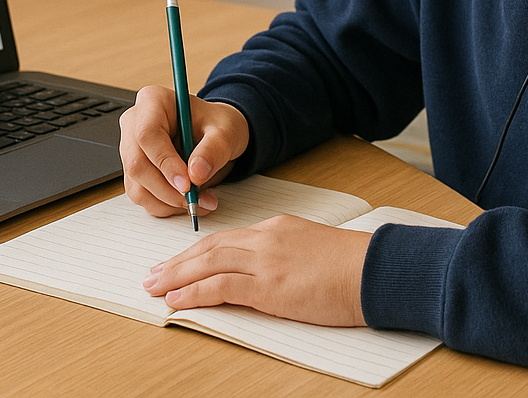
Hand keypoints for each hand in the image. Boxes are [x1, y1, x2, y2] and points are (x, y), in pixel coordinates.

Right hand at [119, 87, 248, 216]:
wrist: (215, 135)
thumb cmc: (216, 125)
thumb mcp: (225, 131)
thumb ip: (213, 149)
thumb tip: (196, 173)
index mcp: (153, 101)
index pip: (147, 134)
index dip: (165, 162)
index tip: (187, 183)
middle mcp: (135, 124)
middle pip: (137, 163)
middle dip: (167, 189)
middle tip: (195, 199)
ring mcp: (131, 149)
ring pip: (137, 185)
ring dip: (168, 201)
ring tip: (199, 200)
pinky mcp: (135, 171)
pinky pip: (141, 196)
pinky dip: (165, 206)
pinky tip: (187, 200)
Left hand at [143, 215, 370, 326]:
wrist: (375, 271)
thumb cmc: (354, 266)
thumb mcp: (312, 249)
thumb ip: (284, 255)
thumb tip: (266, 274)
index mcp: (276, 228)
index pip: (226, 239)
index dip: (196, 252)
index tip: (177, 262)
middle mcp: (266, 239)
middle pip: (209, 248)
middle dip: (176, 262)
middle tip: (151, 274)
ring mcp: (266, 261)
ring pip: (207, 264)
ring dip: (175, 276)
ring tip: (153, 288)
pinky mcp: (270, 287)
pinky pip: (220, 287)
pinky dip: (193, 293)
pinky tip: (176, 300)